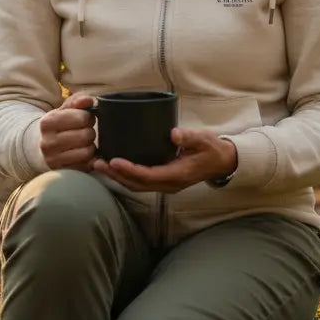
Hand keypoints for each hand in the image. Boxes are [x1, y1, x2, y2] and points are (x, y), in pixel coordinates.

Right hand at [40, 94, 96, 171]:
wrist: (39, 147)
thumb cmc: (57, 125)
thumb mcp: (63, 110)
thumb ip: (77, 101)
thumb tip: (90, 100)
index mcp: (47, 123)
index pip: (82, 118)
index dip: (88, 117)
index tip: (84, 119)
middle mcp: (47, 143)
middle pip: (86, 135)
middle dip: (90, 132)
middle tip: (85, 131)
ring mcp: (53, 160)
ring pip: (87, 152)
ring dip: (90, 147)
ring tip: (84, 143)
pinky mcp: (62, 172)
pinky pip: (86, 166)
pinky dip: (89, 160)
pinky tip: (82, 154)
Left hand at [93, 128, 237, 193]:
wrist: (221, 162)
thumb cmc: (211, 149)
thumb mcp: (203, 140)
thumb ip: (189, 137)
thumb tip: (174, 134)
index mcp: (177, 175)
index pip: (148, 176)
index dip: (129, 170)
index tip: (114, 161)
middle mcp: (168, 184)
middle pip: (137, 184)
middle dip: (116, 175)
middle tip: (98, 163)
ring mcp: (165, 184)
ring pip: (136, 185)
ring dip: (118, 177)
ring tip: (100, 165)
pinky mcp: (163, 179)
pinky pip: (141, 182)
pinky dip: (125, 176)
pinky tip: (115, 166)